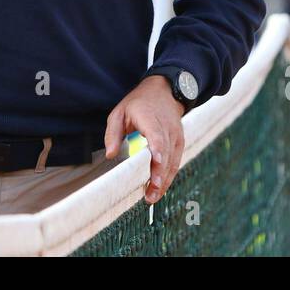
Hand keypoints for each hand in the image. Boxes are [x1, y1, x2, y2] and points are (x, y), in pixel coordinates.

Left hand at [104, 75, 184, 204]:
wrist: (165, 91)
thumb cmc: (138, 103)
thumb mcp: (120, 112)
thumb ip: (113, 133)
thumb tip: (110, 155)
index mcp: (150, 118)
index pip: (156, 136)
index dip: (157, 150)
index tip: (156, 164)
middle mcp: (167, 128)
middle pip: (165, 154)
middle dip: (159, 175)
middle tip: (150, 195)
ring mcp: (176, 136)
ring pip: (172, 161)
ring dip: (163, 181)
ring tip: (151, 198)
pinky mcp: (179, 143)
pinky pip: (175, 162)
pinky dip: (168, 176)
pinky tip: (159, 189)